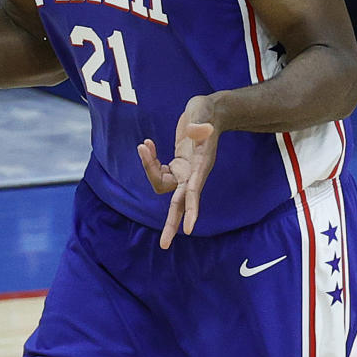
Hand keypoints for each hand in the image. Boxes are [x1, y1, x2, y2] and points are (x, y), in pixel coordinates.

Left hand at [137, 95, 220, 248]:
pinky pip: (160, 171)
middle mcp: (193, 173)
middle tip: (164, 245)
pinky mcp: (178, 165)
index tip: (189, 229)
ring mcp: (185, 170)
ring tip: (144, 146)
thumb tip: (195, 130)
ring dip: (149, 169)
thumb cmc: (208, 111)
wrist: (212, 111)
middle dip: (172, 224)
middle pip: (180, 203)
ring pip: (163, 185)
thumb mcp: (203, 111)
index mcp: (201, 164)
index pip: (194, 191)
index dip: (190, 210)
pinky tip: (146, 145)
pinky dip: (150, 161)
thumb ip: (200, 122)